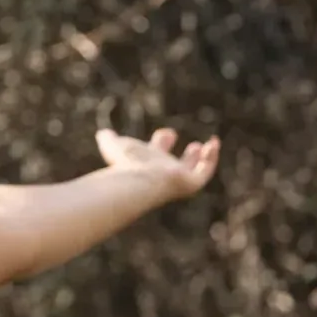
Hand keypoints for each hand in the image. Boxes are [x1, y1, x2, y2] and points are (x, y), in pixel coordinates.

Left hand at [95, 127, 220, 202]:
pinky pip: (205, 172)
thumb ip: (108, 139)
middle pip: (176, 164)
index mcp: (146, 163)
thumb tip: (102, 133)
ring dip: (200, 157)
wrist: (137, 182)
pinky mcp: (190, 183)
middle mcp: (162, 172)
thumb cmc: (125, 164)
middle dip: (186, 156)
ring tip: (211, 143)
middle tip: (193, 145)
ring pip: (192, 170)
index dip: (163, 143)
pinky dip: (212, 158)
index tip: (167, 133)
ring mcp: (176, 178)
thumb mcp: (113, 146)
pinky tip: (214, 144)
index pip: (156, 154)